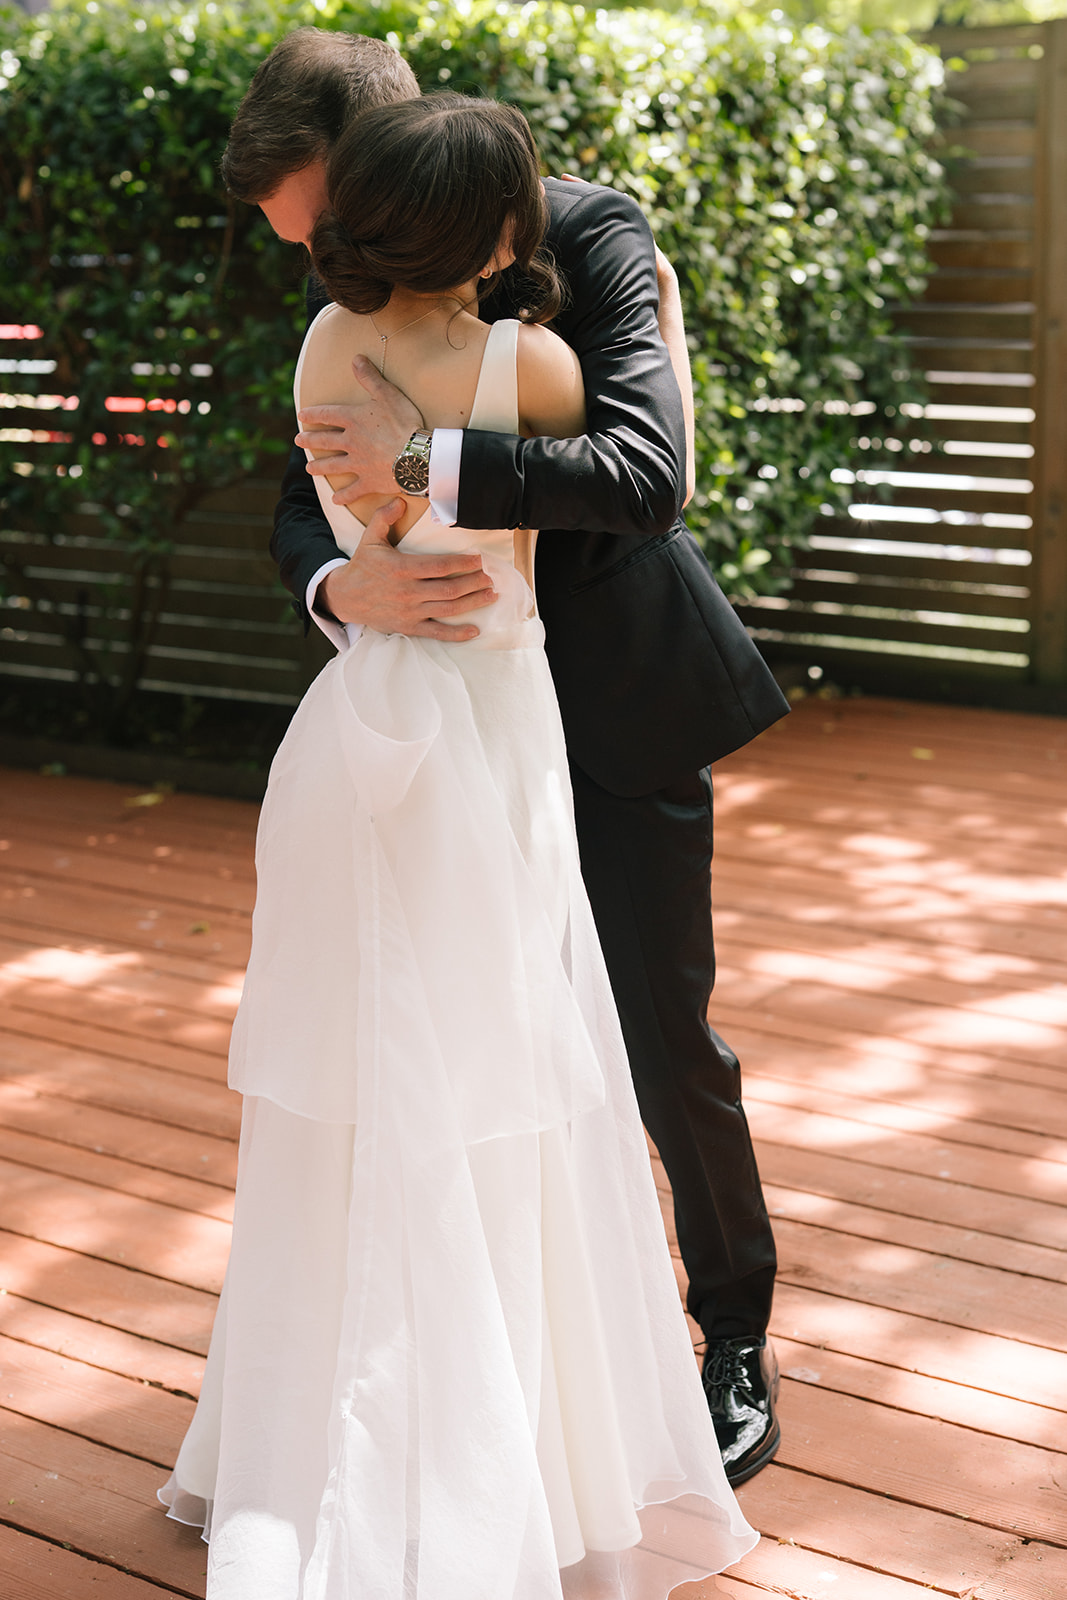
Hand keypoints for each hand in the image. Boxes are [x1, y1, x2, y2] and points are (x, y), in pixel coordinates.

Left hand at [296, 356, 422, 505]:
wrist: (416, 456)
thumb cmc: (404, 423)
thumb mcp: (388, 394)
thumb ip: (370, 378)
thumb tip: (355, 358)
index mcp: (353, 420)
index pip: (327, 415)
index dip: (313, 414)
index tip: (301, 415)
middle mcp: (350, 442)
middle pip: (325, 441)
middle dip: (309, 440)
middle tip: (297, 440)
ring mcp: (358, 464)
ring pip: (333, 465)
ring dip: (320, 467)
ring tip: (309, 468)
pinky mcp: (369, 481)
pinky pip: (353, 490)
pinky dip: (344, 496)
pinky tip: (335, 499)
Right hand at [319, 497, 495, 640]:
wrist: (344, 597)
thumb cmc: (362, 566)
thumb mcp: (370, 539)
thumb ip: (384, 518)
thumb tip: (400, 500)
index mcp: (401, 569)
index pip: (438, 566)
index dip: (462, 563)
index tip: (479, 560)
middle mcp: (408, 592)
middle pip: (449, 589)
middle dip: (474, 583)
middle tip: (491, 577)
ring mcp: (409, 612)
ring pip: (448, 609)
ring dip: (473, 603)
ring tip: (491, 595)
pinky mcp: (408, 627)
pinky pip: (436, 633)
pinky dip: (457, 634)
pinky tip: (475, 630)